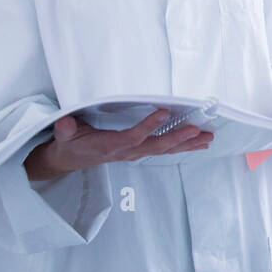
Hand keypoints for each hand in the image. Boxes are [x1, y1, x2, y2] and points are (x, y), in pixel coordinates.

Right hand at [24, 109, 213, 180]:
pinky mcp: (139, 151)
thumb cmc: (70, 143)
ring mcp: (134, 153)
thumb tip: (65, 123)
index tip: (163, 112)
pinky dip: (182, 146)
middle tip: (200, 131)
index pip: (132, 136)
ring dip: (187, 144)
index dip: (148, 126)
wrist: (71, 159)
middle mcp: (126, 151)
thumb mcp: (63, 135)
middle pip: (156, 147)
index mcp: (110, 146)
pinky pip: (164, 150)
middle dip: (179, 139)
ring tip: (208, 138)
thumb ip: (65, 129)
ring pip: (164, 150)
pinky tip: (199, 142)